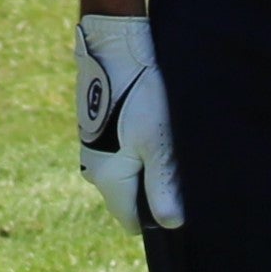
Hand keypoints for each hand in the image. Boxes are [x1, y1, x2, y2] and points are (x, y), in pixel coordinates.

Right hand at [75, 12, 180, 232]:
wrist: (114, 47)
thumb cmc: (139, 95)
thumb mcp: (157, 143)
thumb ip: (163, 186)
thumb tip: (171, 223)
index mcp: (106, 178)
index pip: (130, 220)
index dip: (155, 216)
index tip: (177, 197)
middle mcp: (93, 169)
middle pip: (129, 197)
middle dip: (153, 189)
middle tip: (176, 162)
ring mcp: (93, 149)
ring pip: (126, 173)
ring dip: (147, 165)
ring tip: (167, 140)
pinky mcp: (99, 130)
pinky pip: (121, 152)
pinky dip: (138, 147)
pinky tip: (153, 124)